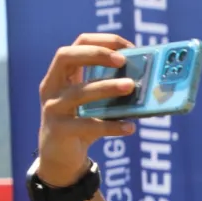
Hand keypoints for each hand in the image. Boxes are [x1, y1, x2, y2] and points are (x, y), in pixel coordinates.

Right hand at [37, 33, 137, 186]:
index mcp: (61, 75)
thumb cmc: (82, 125)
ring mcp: (53, 108)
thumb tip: (149, 85)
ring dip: (106, 87)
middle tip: (122, 60)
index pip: (77, 45)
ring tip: (130, 86)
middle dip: (95, 54)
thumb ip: (111, 92)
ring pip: (78, 92)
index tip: (128, 47)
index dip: (102, 42)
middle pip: (66, 57)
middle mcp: (52, 87)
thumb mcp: (93, 104)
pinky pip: (88, 126)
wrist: (60, 158)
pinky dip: (111, 126)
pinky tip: (130, 127)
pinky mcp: (60, 131)